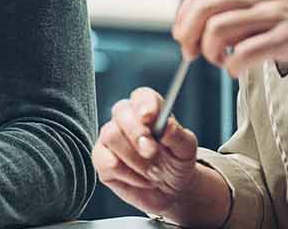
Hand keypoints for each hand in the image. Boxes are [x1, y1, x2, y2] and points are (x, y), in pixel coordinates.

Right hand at [93, 87, 226, 224]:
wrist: (170, 191)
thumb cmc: (177, 163)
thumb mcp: (186, 151)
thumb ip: (178, 136)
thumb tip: (168, 127)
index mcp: (148, 110)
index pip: (141, 97)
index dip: (144, 105)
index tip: (149, 117)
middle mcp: (125, 120)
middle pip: (120, 112)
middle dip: (137, 133)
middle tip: (152, 152)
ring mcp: (110, 139)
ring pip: (111, 136)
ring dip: (136, 160)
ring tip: (154, 173)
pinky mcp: (101, 160)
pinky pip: (107, 162)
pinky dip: (129, 175)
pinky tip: (141, 180)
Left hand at [173, 0, 287, 78]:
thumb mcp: (276, 7)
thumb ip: (244, 12)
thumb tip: (206, 28)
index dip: (184, 14)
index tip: (182, 35)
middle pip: (204, 8)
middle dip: (188, 33)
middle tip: (191, 54)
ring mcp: (277, 14)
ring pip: (218, 29)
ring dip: (209, 51)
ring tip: (220, 63)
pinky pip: (244, 52)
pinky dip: (232, 66)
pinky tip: (238, 71)